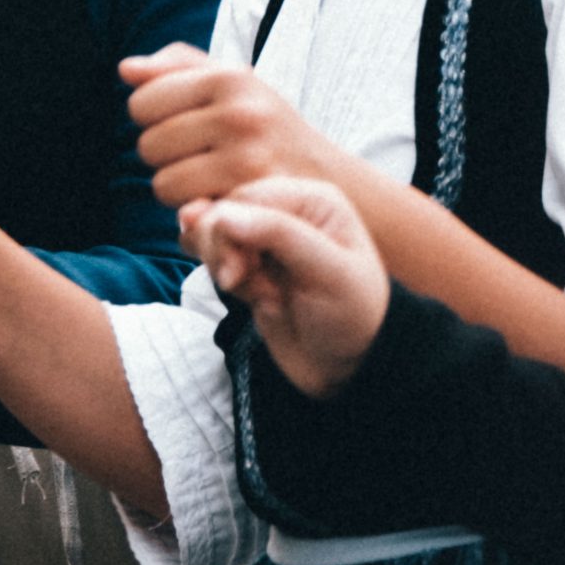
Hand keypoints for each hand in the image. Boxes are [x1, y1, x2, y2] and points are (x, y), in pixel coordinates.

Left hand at [124, 43, 345, 209]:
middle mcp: (240, 115)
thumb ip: (177, 67)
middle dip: (165, 157)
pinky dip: (196, 212)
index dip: (153, 120)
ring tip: (209, 180)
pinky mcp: (251, 203)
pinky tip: (219, 201)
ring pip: (163, 185)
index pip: (142, 102)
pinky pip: (188, 213)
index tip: (182, 126)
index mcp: (229, 78)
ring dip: (178, 189)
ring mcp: (248, 160)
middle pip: (148, 146)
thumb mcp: (235, 82)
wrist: (331, 181)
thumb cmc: (270, 128)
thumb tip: (126, 70)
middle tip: (199, 158)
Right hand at [182, 175, 388, 398]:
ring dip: (226, 269)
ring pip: (211, 236)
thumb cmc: (353, 316)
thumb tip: (223, 214)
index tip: (235, 274)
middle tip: (252, 287)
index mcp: (311, 200)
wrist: (347, 366)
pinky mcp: (248, 266)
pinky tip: (248, 295)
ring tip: (264, 295)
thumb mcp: (329, 272)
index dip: (228, 231)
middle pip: (221, 214)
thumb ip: (279, 235)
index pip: (245, 198)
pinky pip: (212, 257)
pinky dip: (222, 278)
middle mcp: (286, 212)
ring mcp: (264, 240)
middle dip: (226, 254)